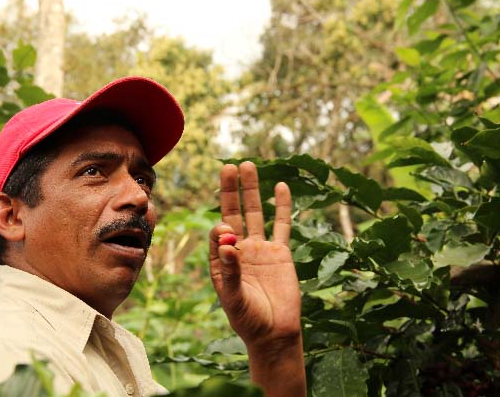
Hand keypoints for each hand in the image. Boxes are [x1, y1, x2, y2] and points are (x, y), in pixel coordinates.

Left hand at [209, 161, 300, 348]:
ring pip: (255, 213)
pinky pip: (282, 225)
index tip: (228, 231)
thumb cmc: (248, 319)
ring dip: (251, 190)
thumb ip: (230, 271)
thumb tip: (227, 243)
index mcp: (220, 260)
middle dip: (231, 190)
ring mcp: (260, 249)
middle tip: (229, 166)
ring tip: (247, 165)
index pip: (217, 234)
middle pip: (233, 212)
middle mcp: (238, 250)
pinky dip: (282, 206)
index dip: (221, 228)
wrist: (275, 333)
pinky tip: (280, 187)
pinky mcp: (281, 253)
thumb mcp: (234, 297)